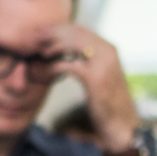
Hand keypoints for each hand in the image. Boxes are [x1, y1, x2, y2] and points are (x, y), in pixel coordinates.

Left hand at [42, 24, 139, 152]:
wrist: (123, 126)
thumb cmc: (110, 105)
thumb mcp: (103, 77)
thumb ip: (90, 63)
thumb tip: (71, 57)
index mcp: (109, 49)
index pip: (80, 29)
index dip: (59, 29)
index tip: (42, 33)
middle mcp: (108, 51)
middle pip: (74, 32)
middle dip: (52, 33)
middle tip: (33, 38)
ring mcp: (102, 63)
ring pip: (70, 44)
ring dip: (51, 46)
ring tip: (37, 51)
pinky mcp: (94, 78)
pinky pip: (66, 64)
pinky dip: (51, 66)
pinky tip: (41, 71)